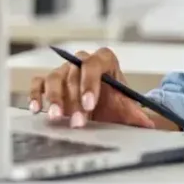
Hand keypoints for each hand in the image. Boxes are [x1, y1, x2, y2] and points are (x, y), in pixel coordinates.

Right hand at [29, 48, 154, 128]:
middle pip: (74, 74)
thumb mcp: (126, 107)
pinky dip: (36, 94)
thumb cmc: (115, 102)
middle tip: (77, 121)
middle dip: (75, 99)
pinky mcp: (49, 81)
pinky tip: (37, 109)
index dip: (90, 83)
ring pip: (55, 77)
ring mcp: (64, 70)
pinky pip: (39, 83)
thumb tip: (147, 124)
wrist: (105, 107)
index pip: (95, 64)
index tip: (90, 104)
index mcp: (104, 60)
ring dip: (55, 99)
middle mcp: (82, 61)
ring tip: (57, 118)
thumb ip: (134, 113)